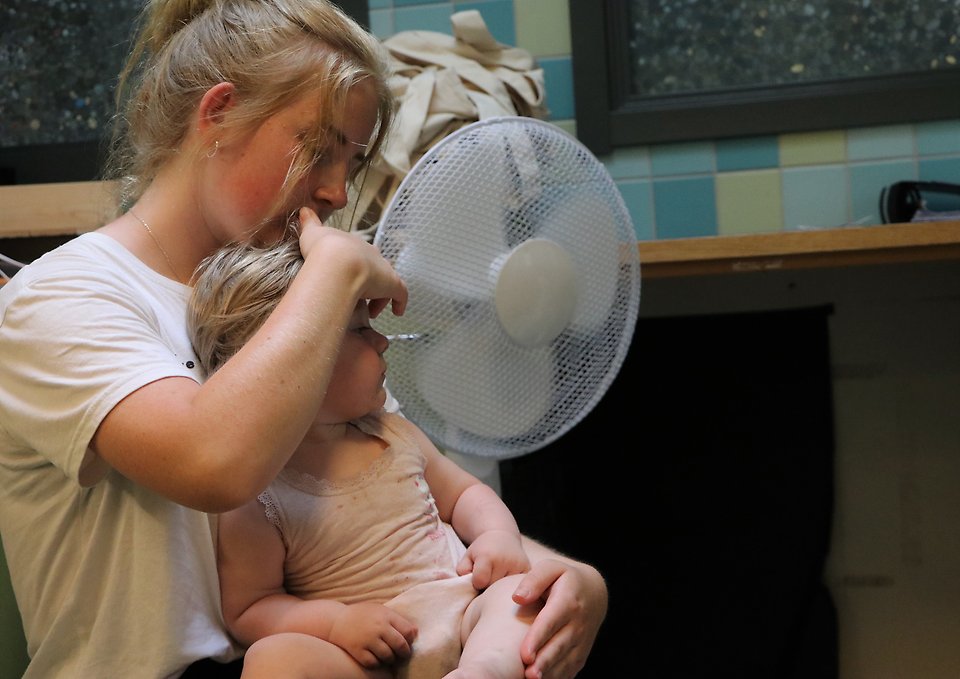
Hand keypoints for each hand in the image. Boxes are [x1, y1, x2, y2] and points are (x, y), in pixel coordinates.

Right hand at [296, 207, 406, 318]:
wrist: (336, 260)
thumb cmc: (323, 249)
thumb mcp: (311, 233)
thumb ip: (309, 223)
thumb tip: (304, 211)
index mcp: (355, 245)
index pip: (361, 255)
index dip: (356, 268)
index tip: (349, 279)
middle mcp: (372, 255)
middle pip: (376, 269)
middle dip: (369, 283)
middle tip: (360, 296)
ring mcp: (384, 269)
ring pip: (388, 283)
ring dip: (380, 298)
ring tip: (371, 311)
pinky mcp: (392, 284)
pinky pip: (401, 295)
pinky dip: (400, 304)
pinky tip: (397, 313)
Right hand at [328, 601, 416, 668]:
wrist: (336, 620)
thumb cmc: (362, 615)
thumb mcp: (380, 610)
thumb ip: (396, 619)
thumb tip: (415, 633)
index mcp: (386, 615)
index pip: (408, 631)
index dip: (410, 639)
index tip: (408, 642)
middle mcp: (379, 627)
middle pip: (401, 646)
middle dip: (404, 653)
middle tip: (402, 655)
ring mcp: (367, 639)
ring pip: (388, 656)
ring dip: (390, 659)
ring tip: (388, 656)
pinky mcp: (357, 650)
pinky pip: (373, 663)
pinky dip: (377, 663)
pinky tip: (375, 659)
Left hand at [456, 529, 530, 589]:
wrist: (503, 537)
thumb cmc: (482, 550)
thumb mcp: (468, 556)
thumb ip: (463, 570)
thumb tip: (472, 585)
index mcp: (488, 556)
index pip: (479, 581)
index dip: (476, 581)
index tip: (478, 576)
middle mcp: (506, 561)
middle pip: (492, 588)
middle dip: (488, 586)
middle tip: (489, 576)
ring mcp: (519, 567)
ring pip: (505, 592)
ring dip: (500, 590)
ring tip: (498, 578)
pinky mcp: (528, 572)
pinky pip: (518, 590)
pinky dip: (511, 589)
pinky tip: (508, 581)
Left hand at [512, 557, 607, 678]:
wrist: (593, 594)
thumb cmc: (563, 579)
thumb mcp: (551, 569)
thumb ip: (534, 580)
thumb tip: (518, 597)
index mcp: (568, 601)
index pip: (551, 622)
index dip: (538, 638)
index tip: (524, 654)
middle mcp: (578, 623)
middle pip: (559, 646)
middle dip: (544, 662)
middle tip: (528, 675)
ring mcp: (582, 641)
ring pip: (566, 661)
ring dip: (551, 672)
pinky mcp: (581, 654)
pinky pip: (571, 668)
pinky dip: (559, 677)